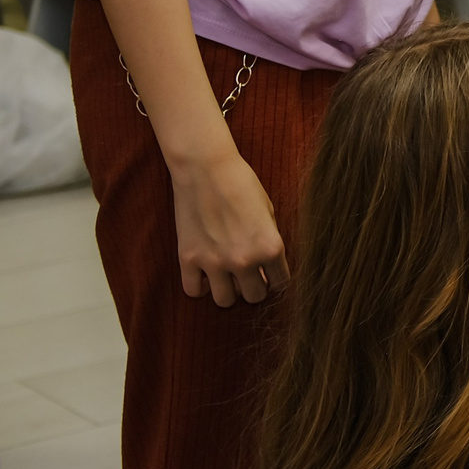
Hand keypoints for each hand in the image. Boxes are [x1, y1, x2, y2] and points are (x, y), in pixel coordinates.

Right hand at [170, 146, 288, 306]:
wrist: (206, 167)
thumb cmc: (242, 184)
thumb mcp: (269, 213)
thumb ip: (270, 244)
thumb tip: (268, 271)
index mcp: (271, 247)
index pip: (281, 284)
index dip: (275, 279)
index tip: (269, 274)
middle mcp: (244, 260)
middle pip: (254, 297)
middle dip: (253, 287)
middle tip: (247, 273)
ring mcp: (214, 262)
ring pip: (225, 301)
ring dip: (228, 290)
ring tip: (226, 274)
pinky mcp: (187, 258)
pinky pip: (193, 291)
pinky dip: (200, 286)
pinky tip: (204, 272)